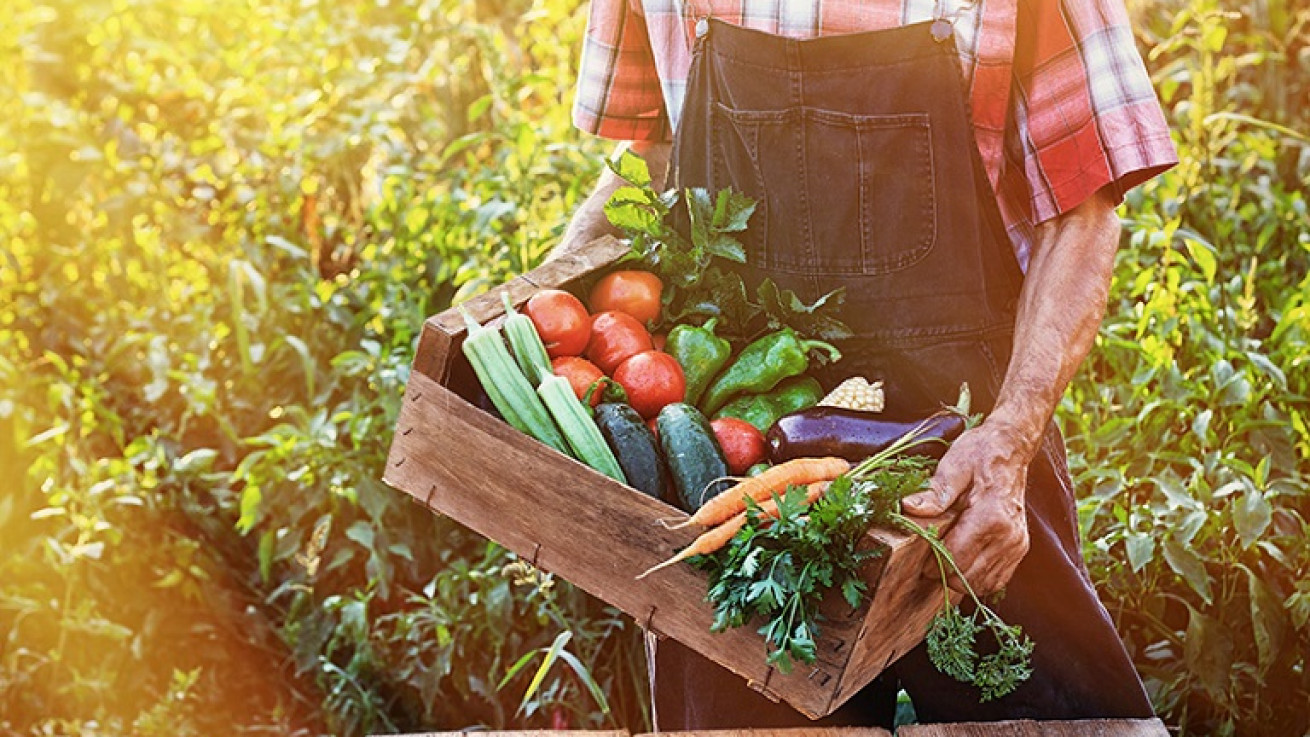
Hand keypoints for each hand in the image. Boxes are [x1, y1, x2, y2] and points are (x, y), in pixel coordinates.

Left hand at [901, 421, 1033, 595]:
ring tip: (945, 556)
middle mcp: (1009, 536)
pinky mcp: (1020, 548)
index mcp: (991, 517)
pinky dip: (977, 577)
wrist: (1011, 447)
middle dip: (943, 571)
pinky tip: (964, 561)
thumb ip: (934, 492)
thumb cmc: (981, 453)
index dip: (932, 562)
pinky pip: (996, 579)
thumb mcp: (954, 465)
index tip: (919, 552)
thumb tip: (909, 507)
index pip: (956, 558)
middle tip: (929, 555)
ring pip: (981, 584)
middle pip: (967, 577)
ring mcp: (1017, 544)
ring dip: (959, 577)